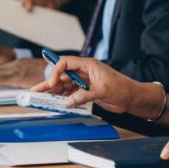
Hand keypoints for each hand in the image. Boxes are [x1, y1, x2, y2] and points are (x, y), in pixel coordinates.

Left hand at [0, 59, 46, 90]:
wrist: (56, 70)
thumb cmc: (47, 75)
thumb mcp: (34, 75)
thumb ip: (24, 79)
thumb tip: (20, 87)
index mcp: (19, 64)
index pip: (2, 69)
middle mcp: (16, 64)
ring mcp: (17, 68)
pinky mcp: (19, 74)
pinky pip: (3, 78)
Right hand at [30, 56, 157, 115]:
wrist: (133, 98)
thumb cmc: (122, 88)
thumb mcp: (102, 91)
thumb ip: (83, 96)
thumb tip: (68, 102)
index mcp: (87, 65)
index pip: (65, 63)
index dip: (56, 72)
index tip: (52, 83)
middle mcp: (84, 72)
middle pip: (61, 76)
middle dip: (48, 84)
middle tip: (35, 91)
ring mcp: (84, 82)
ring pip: (64, 87)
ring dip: (53, 93)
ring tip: (40, 99)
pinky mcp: (86, 92)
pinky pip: (71, 95)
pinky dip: (63, 100)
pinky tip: (55, 104)